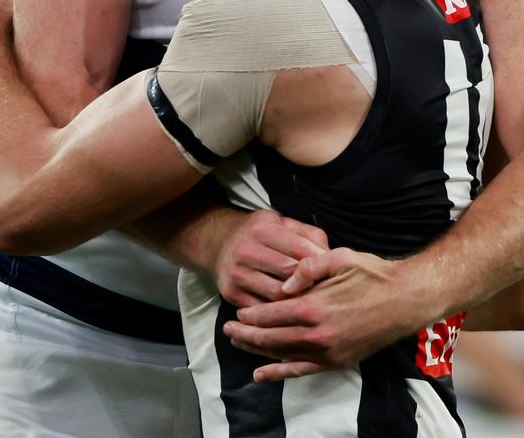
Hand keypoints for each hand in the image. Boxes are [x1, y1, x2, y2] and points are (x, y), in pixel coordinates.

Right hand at [212, 209, 328, 307]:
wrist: (219, 243)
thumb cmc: (260, 234)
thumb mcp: (281, 223)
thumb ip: (308, 235)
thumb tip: (330, 256)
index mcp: (263, 230)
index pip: (299, 249)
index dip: (319, 263)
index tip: (333, 273)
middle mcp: (247, 251)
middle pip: (288, 274)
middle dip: (310, 284)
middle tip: (327, 293)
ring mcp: (237, 274)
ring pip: (276, 296)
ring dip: (296, 302)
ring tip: (312, 304)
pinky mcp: (231, 293)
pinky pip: (260, 310)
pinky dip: (278, 314)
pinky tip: (291, 314)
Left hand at [223, 247, 414, 379]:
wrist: (404, 300)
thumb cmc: (371, 274)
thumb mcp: (338, 257)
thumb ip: (307, 267)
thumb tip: (284, 284)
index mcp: (314, 306)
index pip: (271, 315)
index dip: (251, 316)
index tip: (237, 314)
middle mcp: (317, 334)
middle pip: (271, 337)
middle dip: (246, 334)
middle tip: (227, 330)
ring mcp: (328, 351)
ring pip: (282, 354)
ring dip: (257, 351)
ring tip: (237, 345)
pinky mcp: (337, 361)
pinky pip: (302, 370)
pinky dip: (279, 373)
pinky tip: (261, 374)